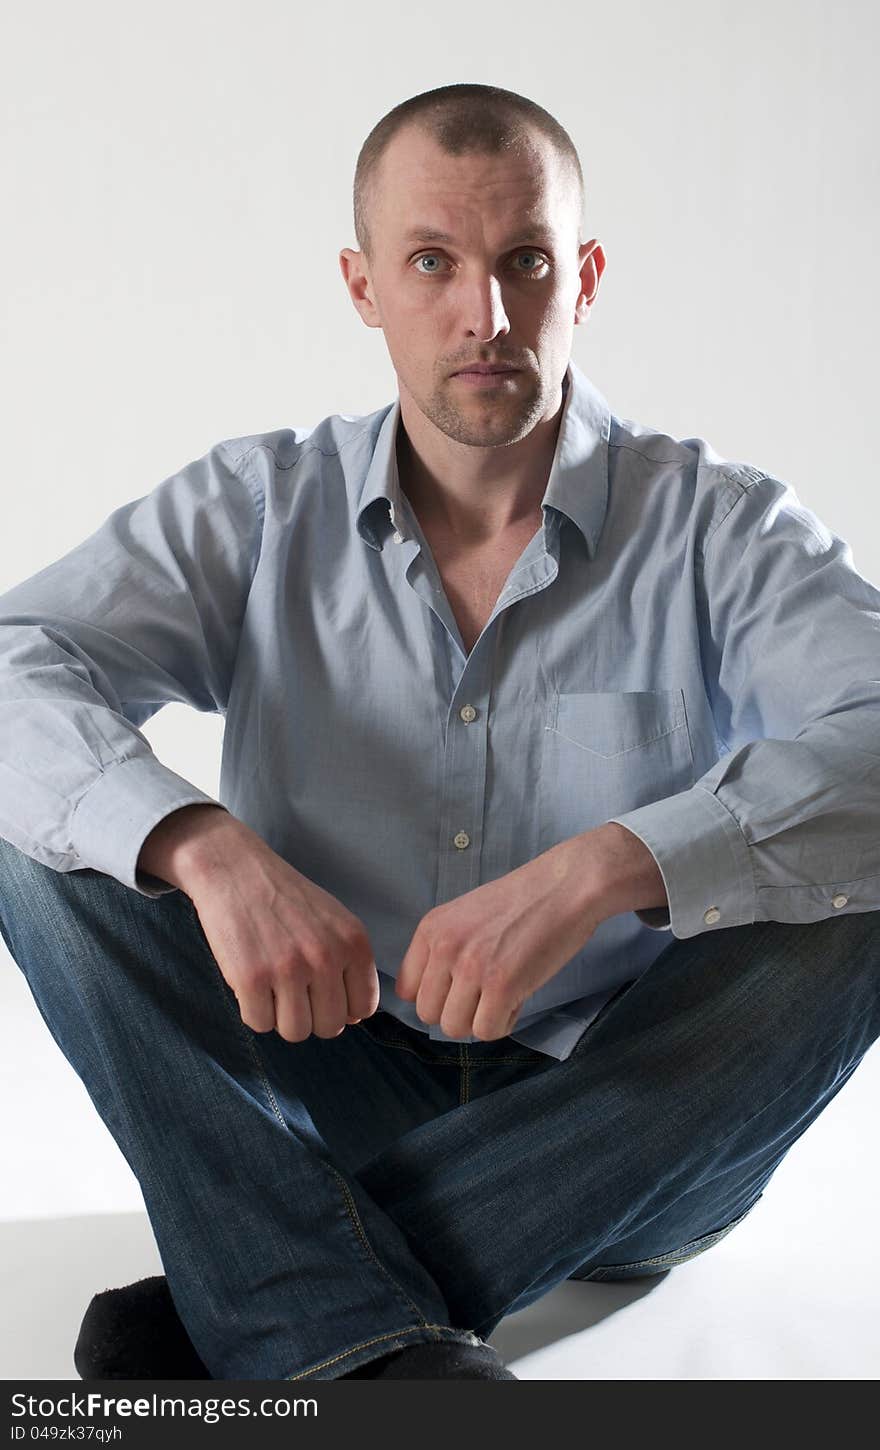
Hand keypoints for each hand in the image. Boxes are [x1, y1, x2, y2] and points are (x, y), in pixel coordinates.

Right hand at [182, 818, 379, 1041]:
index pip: (364, 1007)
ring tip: (272, 986)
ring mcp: (289, 970)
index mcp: (353, 943)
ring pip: (296, 1032)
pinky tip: (252, 983)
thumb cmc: (285, 898)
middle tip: (292, 989)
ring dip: (281, 1017)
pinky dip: (253, 1011)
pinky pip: (260, 1024)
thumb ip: (350, 965)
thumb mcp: (333, 921)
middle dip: (311, 1015)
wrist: (235, 871)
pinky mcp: (251, 979)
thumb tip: (353, 1017)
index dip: (342, 1007)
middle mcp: (326, 958)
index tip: (322, 992)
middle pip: (329, 1026)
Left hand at [394, 837, 604, 1041]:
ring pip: (455, 1028)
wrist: (566, 887)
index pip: (407, 989)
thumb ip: (445, 949)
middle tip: (485, 995)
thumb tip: (436, 995)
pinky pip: (487, 1031)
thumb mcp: (466, 915)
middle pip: (428, 1013)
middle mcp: (444, 947)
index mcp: (431, 928)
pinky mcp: (501, 986)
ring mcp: (471, 968)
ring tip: (504, 995)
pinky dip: (504, 1023)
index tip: (459, 990)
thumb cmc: (523, 901)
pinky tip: (518, 998)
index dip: (436, 996)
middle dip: (458, 1012)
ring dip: (480, 1020)